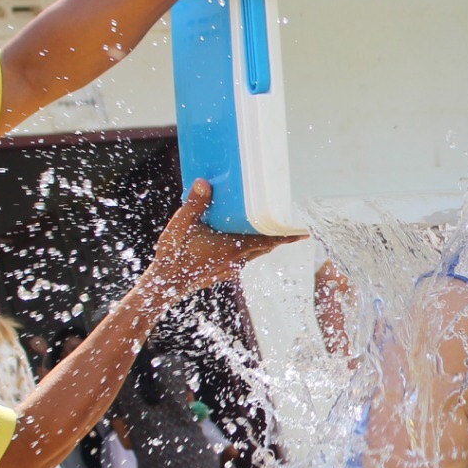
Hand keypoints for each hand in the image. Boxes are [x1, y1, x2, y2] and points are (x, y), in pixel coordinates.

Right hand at [140, 180, 298, 301]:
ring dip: (261, 243)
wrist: (164, 285)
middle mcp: (236, 260)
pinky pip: (240, 259)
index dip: (286, 237)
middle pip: (264, 247)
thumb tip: (205, 182)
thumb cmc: (173, 256)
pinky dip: (245, 249)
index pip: (268, 241)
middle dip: (276, 237)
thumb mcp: (181, 225)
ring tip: (264, 230)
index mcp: (232, 248)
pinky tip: (235, 240)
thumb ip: (195, 204)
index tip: (304, 233)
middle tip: (286, 225)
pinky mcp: (221, 273)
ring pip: (253, 254)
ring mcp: (229, 269)